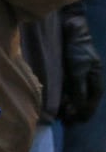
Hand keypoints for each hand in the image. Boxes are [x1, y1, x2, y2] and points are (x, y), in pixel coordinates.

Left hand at [60, 6, 103, 123]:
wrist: (70, 29)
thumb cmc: (77, 49)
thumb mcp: (78, 71)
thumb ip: (79, 90)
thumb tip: (78, 109)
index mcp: (96, 82)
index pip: (91, 104)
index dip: (82, 114)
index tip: (72, 122)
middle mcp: (88, 81)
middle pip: (83, 102)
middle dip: (74, 112)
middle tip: (63, 120)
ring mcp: (79, 76)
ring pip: (75, 96)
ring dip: (68, 105)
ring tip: (58, 114)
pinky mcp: (69, 71)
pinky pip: (67, 88)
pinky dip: (63, 95)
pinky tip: (56, 100)